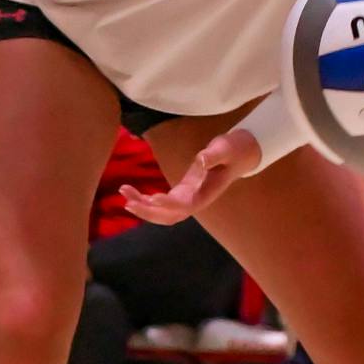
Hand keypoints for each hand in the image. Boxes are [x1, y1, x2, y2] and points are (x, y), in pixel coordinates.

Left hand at [120, 128, 260, 225]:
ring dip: (142, 208)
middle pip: (170, 216)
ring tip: (124, 193)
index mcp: (206, 194)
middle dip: (148, 212)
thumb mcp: (226, 147)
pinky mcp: (181, 193)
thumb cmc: (234, 149)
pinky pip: (160, 203)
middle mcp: (195, 201)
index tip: (152, 198)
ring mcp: (187, 199)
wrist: (239, 154)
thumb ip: (214, 155)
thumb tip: (200, 159)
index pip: (185, 206)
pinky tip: (129, 192)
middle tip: (128, 203)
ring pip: (162, 213)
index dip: (169, 205)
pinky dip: (144, 200)